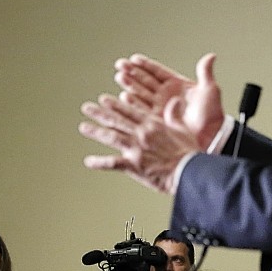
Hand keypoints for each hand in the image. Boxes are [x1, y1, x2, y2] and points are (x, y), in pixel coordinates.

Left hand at [80, 88, 202, 192]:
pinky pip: (112, 163)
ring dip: (96, 131)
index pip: (130, 111)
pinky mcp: (133, 165)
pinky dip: (99, 162)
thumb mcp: (183, 129)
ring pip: (111, 136)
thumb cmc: (188, 152)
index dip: (115, 104)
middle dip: (100, 113)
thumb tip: (174, 101)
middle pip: (117, 120)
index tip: (104, 99)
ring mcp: (136, 149)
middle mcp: (141, 134)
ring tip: (83, 126)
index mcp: (153, 124)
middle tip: (87, 107)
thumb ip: (175, 114)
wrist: (188, 171)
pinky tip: (88, 162)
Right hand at [116, 53, 223, 147]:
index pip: (158, 72)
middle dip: (133, 72)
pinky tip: (124, 96)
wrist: (210, 135)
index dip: (146, 65)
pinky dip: (133, 103)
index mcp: (176, 85)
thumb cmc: (212, 114)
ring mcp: (160, 107)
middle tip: (121, 65)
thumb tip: (211, 56)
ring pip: (141, 93)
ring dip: (130, 85)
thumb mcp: (210, 90)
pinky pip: (142, 110)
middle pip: (145, 81)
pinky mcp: (156, 120)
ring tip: (119, 77)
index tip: (134, 59)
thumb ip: (205, 73)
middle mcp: (165, 95)